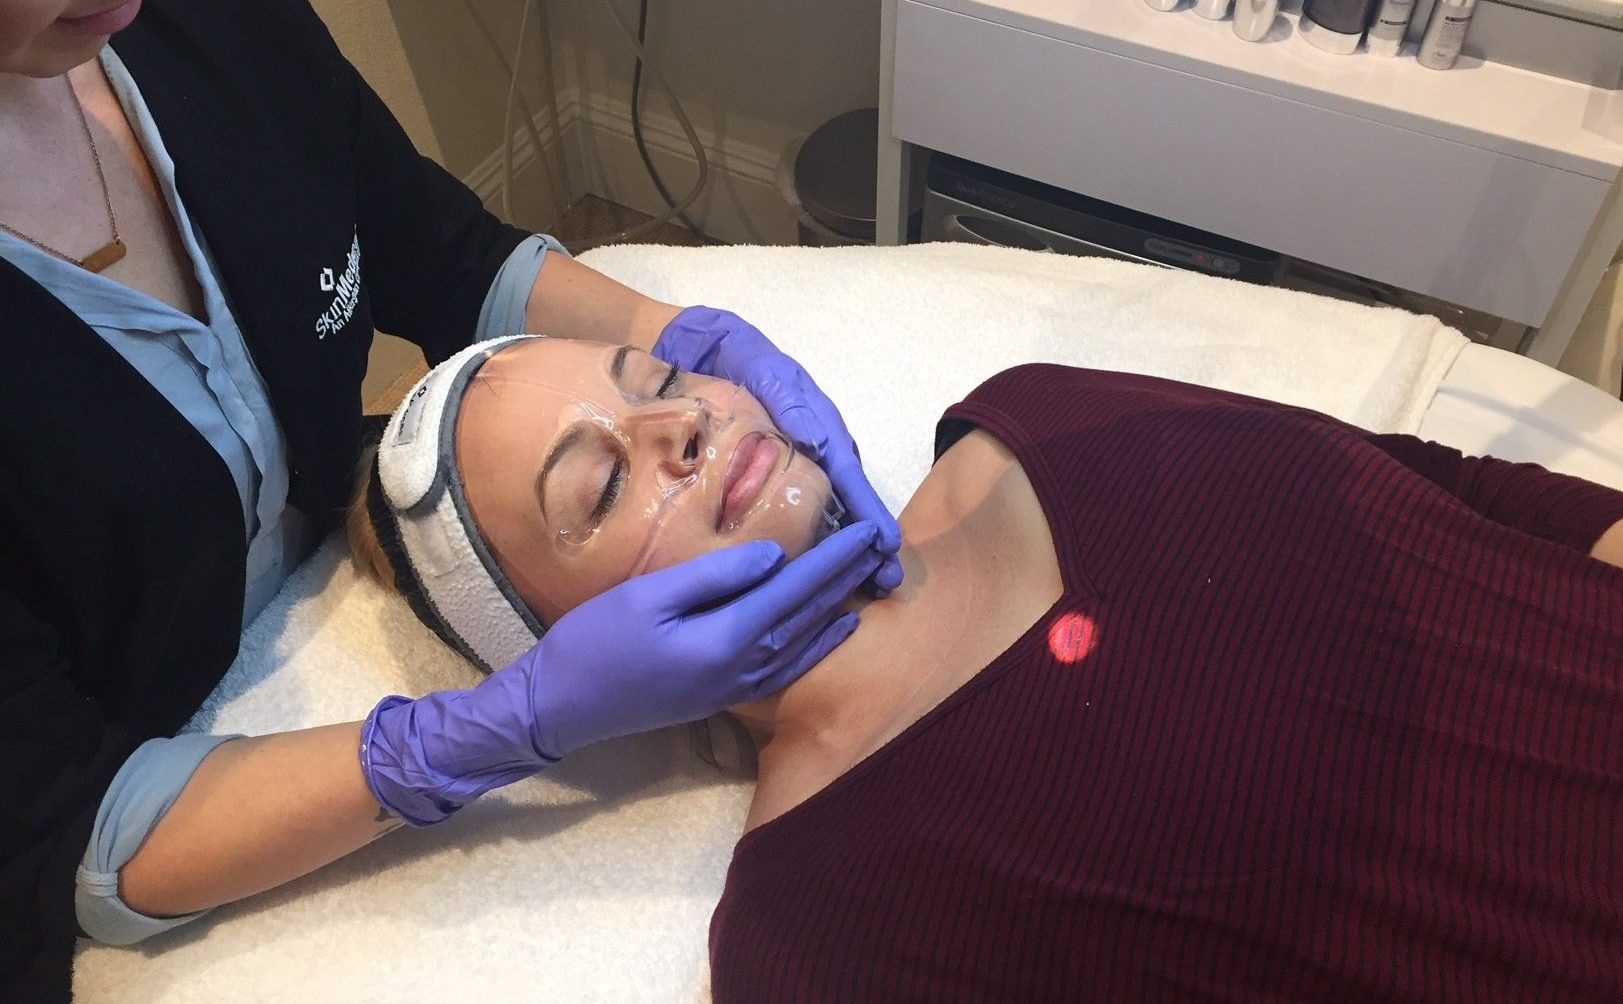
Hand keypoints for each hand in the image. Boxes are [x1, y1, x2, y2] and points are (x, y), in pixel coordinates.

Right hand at [360, 522, 881, 824]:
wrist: (562, 707)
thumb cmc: (595, 642)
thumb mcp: (647, 596)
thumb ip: (713, 576)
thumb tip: (774, 556)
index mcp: (724, 639)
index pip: (793, 590)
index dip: (832, 559)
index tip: (866, 531)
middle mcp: (742, 669)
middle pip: (808, 616)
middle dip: (846, 579)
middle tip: (883, 546)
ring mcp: (735, 688)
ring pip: (804, 643)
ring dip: (839, 608)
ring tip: (870, 578)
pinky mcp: (724, 695)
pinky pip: (789, 667)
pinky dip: (819, 645)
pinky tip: (837, 628)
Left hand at [654, 306, 903, 592]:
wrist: (701, 349)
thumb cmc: (740, 359)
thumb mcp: (768, 375)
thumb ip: (793, 406)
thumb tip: (818, 442)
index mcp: (821, 429)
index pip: (848, 477)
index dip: (868, 512)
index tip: (887, 546)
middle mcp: (816, 453)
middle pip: (846, 502)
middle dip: (867, 543)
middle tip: (887, 582)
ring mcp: (795, 467)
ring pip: (823, 513)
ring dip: (841, 549)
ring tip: (863, 586)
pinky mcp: (766, 477)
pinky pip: (790, 512)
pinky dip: (804, 541)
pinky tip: (805, 572)